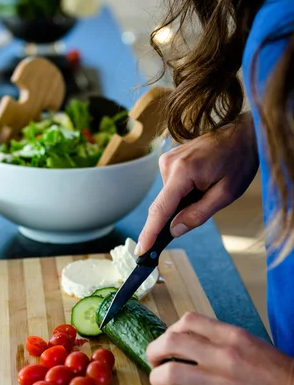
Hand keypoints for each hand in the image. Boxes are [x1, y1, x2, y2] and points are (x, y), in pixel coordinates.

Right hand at [135, 111, 257, 254]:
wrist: (243, 133)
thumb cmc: (239, 160)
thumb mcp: (226, 194)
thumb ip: (198, 214)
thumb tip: (174, 230)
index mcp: (183, 171)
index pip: (160, 208)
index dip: (150, 233)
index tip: (141, 251)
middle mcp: (169, 163)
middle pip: (165, 204)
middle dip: (176, 216)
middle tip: (203, 206)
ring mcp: (167, 160)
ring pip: (169, 196)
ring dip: (184, 202)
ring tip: (210, 187)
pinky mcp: (170, 160)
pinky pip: (172, 187)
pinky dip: (183, 193)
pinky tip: (202, 183)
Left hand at [146, 312, 293, 384]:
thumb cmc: (278, 373)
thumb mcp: (251, 344)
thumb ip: (223, 339)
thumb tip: (194, 341)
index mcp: (231, 335)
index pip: (188, 320)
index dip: (171, 329)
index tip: (170, 341)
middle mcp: (222, 354)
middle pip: (170, 342)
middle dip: (154, 351)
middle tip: (155, 360)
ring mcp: (220, 382)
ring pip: (170, 373)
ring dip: (158, 378)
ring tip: (161, 383)